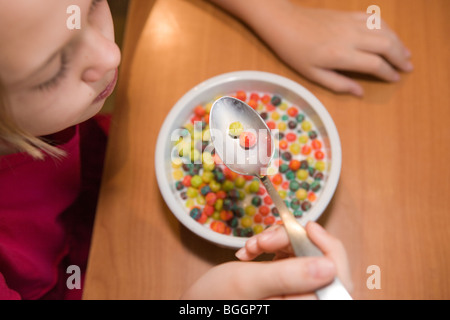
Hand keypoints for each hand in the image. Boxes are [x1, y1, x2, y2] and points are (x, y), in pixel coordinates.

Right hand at [180, 222, 351, 298]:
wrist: (198, 304)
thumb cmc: (216, 299)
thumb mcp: (250, 283)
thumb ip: (289, 275)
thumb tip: (329, 267)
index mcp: (302, 307)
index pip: (337, 278)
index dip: (328, 247)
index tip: (308, 226)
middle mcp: (304, 300)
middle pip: (318, 261)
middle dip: (291, 241)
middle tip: (263, 239)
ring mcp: (296, 291)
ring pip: (303, 253)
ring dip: (277, 241)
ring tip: (251, 246)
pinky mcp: (286, 282)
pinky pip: (290, 254)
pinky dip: (271, 246)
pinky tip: (252, 249)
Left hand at [248, 4, 412, 95]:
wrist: (285, 23)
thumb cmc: (295, 52)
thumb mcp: (313, 74)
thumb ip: (338, 84)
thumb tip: (360, 92)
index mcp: (340, 55)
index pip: (374, 64)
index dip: (388, 72)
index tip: (394, 79)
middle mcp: (350, 37)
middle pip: (386, 45)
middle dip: (400, 57)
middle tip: (408, 68)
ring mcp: (351, 23)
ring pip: (384, 30)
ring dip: (398, 42)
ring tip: (405, 54)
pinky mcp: (349, 14)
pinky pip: (375, 19)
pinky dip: (387, 28)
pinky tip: (390, 36)